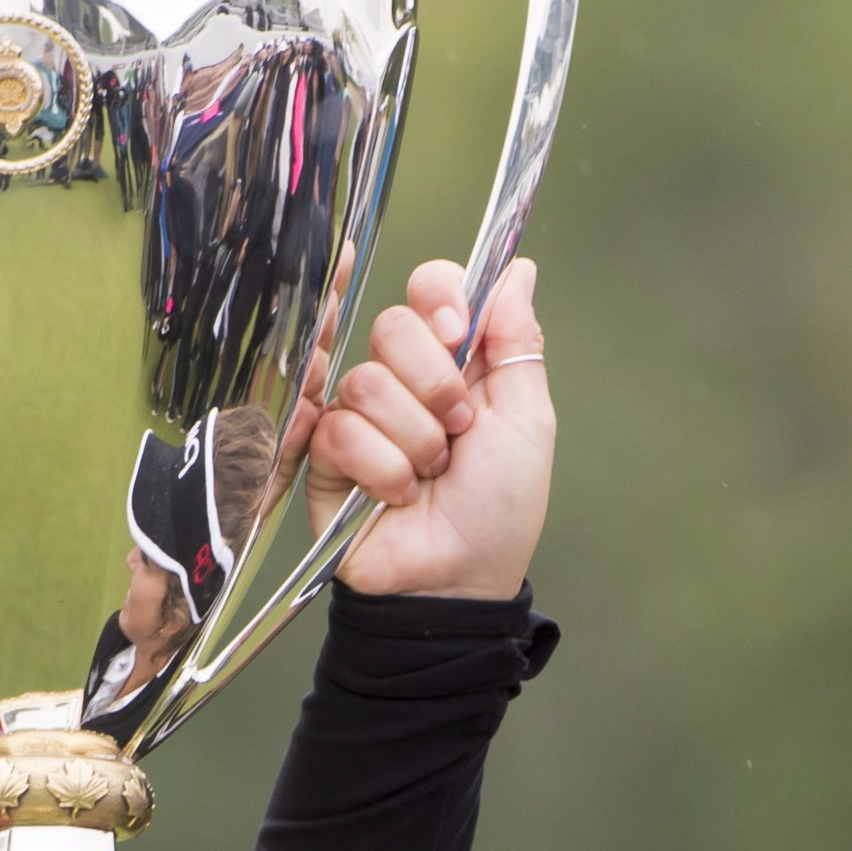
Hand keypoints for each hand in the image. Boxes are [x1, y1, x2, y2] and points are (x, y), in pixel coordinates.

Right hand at [307, 255, 554, 601]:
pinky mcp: (324, 457)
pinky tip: (397, 496)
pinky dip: (381, 469)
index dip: (438, 299)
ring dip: (412, 439)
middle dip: (434, 385)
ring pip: (367, 383)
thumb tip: (517, 270)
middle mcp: (403, 381)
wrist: (457, 580)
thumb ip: (517, 343)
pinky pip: (339, 431)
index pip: (428, 287)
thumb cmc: (499, 511)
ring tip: (429, 476)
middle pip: (392, 326)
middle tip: (457, 432)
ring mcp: (361, 418)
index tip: (458, 331)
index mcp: (453, 362)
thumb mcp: (527, 421)